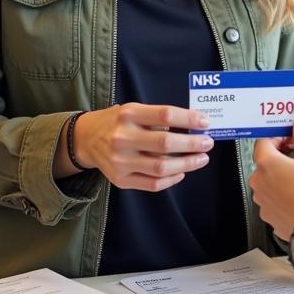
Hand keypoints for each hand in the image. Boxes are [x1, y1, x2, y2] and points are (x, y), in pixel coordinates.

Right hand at [73, 103, 214, 191]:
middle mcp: (122, 138)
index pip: (165, 115)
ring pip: (162, 167)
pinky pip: (153, 184)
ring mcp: (120, 161)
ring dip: (187, 164)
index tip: (205, 122)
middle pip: (165, 143)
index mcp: (128, 114)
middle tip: (207, 143)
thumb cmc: (117, 122)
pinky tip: (181, 172)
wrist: (86, 139)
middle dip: (192, 144)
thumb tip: (193, 127)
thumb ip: (158, 118)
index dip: (189, 119)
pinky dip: (172, 179)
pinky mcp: (121, 180)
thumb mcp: (133, 110)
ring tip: (201, 159)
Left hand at [252, 115, 293, 272]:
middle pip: (264, 162)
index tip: (288, 138)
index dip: (276, 137)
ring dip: (279, 177)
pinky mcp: (267, 215)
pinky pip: (271, 199)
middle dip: (279, 157)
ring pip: (267, 181)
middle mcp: (258, 181)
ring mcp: (261, 200)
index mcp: (266, 163)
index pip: (264, 141)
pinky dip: (281, 195)